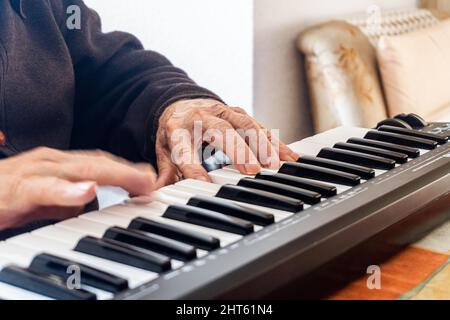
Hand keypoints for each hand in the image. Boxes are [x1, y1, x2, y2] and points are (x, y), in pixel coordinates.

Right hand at [0, 147, 155, 229]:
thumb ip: (67, 200)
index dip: (127, 170)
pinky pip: (46, 188)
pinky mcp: (19, 188)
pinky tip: (88, 191)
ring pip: (80, 169)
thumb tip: (91, 205)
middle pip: (98, 162)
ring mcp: (36, 171)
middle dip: (129, 171)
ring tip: (138, 181)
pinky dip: (69, 190)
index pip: (100, 162)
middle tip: (154, 181)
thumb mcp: (44, 199)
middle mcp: (52, 162)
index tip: (151, 180)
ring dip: (113, 174)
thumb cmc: (5, 195)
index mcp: (59, 164)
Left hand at [155, 99, 298, 187]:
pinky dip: (274, 140)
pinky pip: (258, 125)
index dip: (193, 167)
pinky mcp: (237, 112)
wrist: (179, 103)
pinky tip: (288, 156)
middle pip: (221, 132)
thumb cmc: (173, 132)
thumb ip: (164, 173)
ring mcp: (221, 112)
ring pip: (245, 125)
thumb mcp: (163, 151)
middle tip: (252, 170)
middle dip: (238, 150)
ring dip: (263, 145)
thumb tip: (155, 193)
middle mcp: (201, 117)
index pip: (185, 149)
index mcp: (177, 130)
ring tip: (276, 164)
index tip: (205, 184)